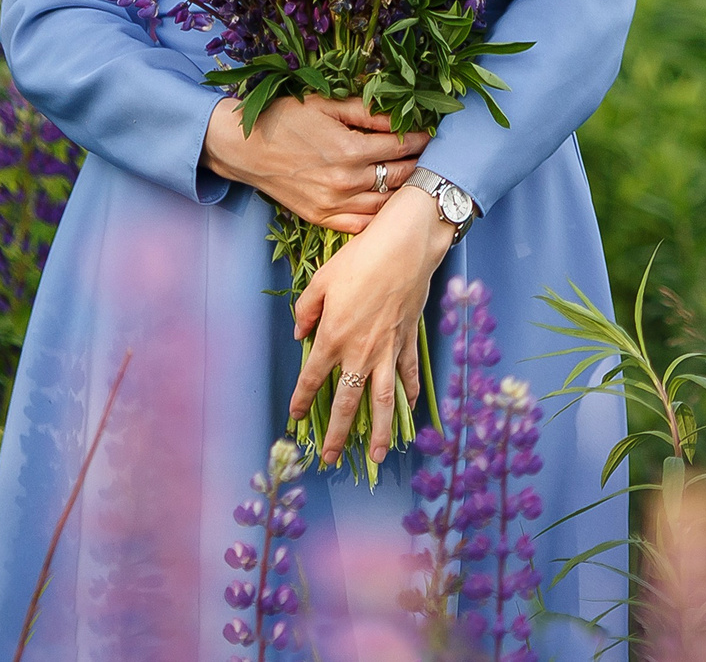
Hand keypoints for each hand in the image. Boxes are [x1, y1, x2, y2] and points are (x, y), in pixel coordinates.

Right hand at [203, 96, 429, 232]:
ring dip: (405, 193)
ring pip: (386, 205)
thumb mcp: (326, 104)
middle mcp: (346, 181)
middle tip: (434, 159)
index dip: (421, 140)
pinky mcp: (323, 218)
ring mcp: (335, 204)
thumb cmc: (284, 119)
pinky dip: (381, 217)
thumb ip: (366, 112)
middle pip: (400, 177)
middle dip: (420, 166)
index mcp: (350, 149)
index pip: (401, 147)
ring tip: (419, 182)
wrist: (244, 149)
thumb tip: (401, 116)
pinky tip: (391, 207)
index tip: (433, 137)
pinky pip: (362, 224)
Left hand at [290, 186, 458, 467]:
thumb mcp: (321, 280)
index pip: (312, 378)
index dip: (301, 400)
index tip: (295, 417)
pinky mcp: (408, 342)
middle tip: (331, 458)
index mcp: (333, 337)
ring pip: (383, 401)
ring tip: (378, 457)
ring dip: (380, 432)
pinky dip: (410, 394)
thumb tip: (300, 334)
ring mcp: (387, 351)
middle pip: (347, 403)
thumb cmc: (359, 259)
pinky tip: (409, 409)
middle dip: (338, 434)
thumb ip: (306, 310)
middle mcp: (360, 352)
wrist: (405, 248)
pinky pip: (408, 375)